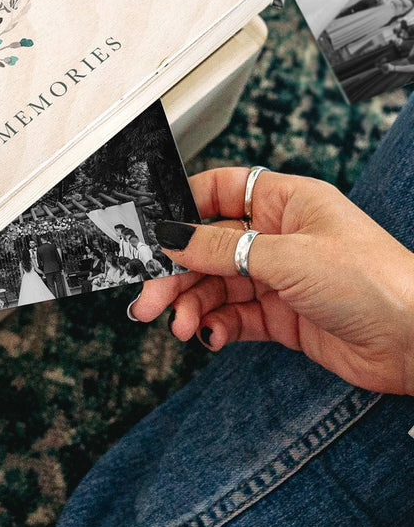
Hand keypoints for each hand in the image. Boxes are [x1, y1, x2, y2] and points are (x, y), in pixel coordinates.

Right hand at [131, 168, 413, 394]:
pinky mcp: (283, 317)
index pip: (221, 191)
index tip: (152, 227)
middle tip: (151, 298)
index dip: (184, 205)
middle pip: (209, 246)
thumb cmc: (375, 281)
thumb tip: (172, 237)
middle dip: (177, 272)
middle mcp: (279, 237)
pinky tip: (209, 335)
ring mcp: (280, 278)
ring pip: (217, 286)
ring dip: (192, 305)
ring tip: (180, 325)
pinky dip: (216, 326)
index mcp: (286, 202)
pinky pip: (235, 317)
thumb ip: (221, 249)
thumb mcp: (287, 257)